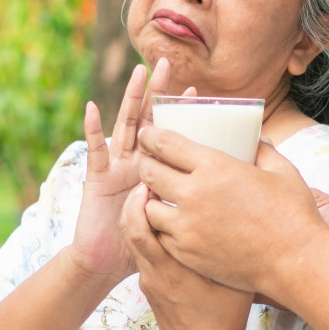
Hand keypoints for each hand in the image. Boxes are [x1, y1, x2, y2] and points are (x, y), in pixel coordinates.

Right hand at [70, 59, 187, 280]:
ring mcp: (116, 167)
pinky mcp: (97, 179)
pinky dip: (93, 129)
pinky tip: (93, 107)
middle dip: (156, 92)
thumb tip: (236, 203)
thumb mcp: (178, 222)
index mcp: (157, 171)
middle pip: (149, 121)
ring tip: (139, 73)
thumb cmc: (147, 247)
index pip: (173, 137)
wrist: (107, 266)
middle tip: (166, 63)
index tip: (201, 92)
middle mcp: (137, 163)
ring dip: (131, 98)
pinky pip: (95, 151)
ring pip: (126, 126)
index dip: (183, 114)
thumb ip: (196, 208)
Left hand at [121, 184, 253, 329]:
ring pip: (133, 240)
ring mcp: (150, 281)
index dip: (139, 197)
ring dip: (138, 215)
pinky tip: (162, 224)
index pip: (141, 225)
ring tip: (154, 195)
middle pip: (130, 227)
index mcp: (175, 266)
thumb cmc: (230, 316)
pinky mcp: (150, 289)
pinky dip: (145, 233)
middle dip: (134, 199)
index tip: (153, 176)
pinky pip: (141, 254)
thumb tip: (245, 219)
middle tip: (149, 178)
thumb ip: (235, 248)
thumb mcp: (238, 280)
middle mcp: (157, 271)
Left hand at [135, 128, 328, 295]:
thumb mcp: (282, 172)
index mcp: (215, 166)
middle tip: (148, 163)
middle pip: (150, 173)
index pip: (166, 144)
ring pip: (148, 207)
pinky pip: (159, 236)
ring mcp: (187, 226)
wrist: (294, 262)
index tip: (148, 135)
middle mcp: (194, 194)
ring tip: (157, 196)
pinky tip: (169, 224)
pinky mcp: (187, 253)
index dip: (152, 137)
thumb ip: (265, 151)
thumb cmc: (292, 215)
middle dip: (145, 165)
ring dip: (149, 199)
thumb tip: (258, 140)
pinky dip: (160, 228)